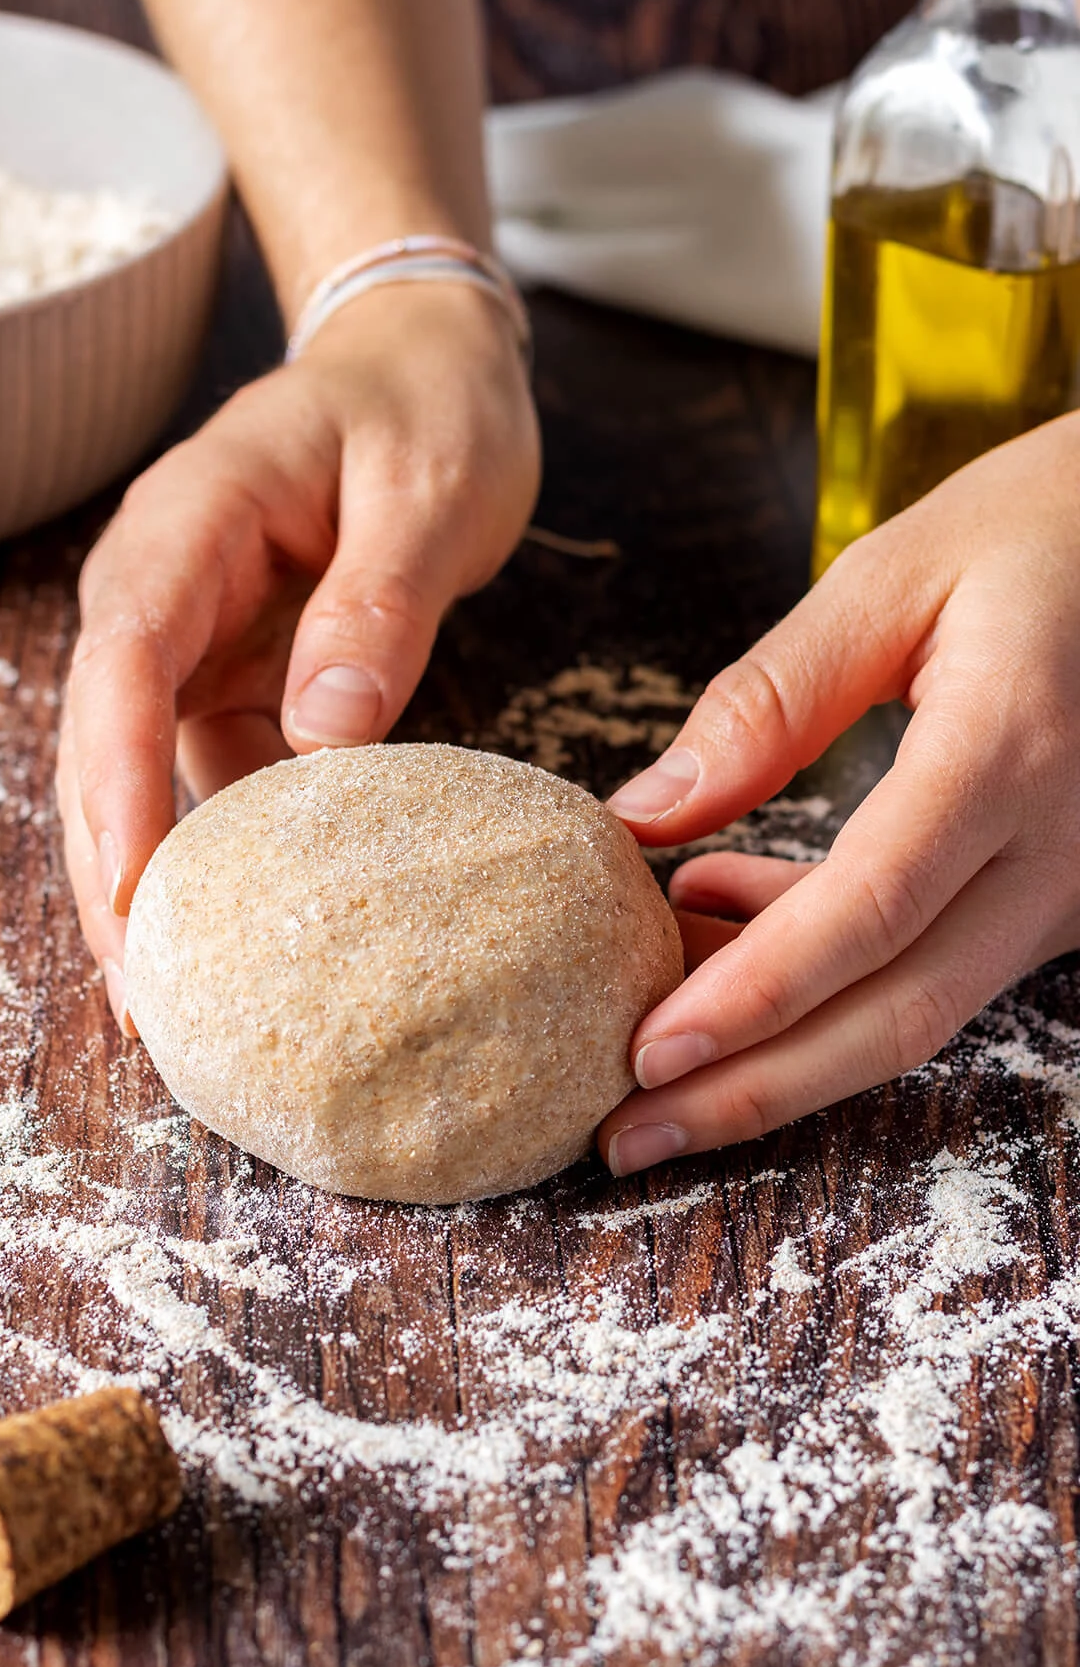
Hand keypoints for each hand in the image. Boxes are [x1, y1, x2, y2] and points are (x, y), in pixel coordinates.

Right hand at [57, 284, 539, 1027]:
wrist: (426, 362)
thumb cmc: (428, 407)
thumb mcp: (428, 491)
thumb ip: (380, 605)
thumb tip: (327, 739)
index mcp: (196, 517)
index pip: (126, 654)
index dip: (115, 778)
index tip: (135, 889)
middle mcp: (168, 583)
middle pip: (103, 735)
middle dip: (114, 865)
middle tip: (145, 997)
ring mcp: (195, 634)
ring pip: (146, 770)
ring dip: (161, 879)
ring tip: (189, 1001)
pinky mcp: (235, 674)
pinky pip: (214, 773)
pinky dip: (229, 853)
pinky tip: (260, 933)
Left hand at [597, 411, 1079, 1176]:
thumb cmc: (1037, 531)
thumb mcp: (891, 577)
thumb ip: (769, 699)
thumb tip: (649, 813)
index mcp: (1011, 754)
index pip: (870, 911)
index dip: (755, 996)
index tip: (647, 1051)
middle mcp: (1057, 848)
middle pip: (897, 1010)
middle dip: (755, 1089)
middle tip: (629, 1135)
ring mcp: (1065, 883)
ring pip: (916, 1008)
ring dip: (781, 1046)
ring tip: (652, 1047)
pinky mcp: (1047, 889)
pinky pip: (932, 962)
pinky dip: (822, 970)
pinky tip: (723, 910)